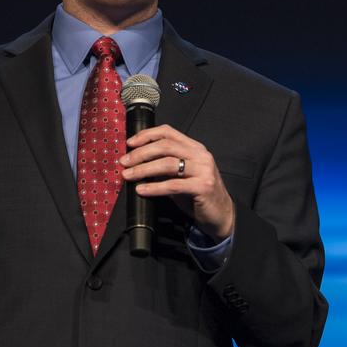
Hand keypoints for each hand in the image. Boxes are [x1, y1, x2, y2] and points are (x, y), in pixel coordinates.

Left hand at [120, 124, 234, 240]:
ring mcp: (203, 170)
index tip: (130, 143)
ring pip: (167, 164)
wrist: (222, 214)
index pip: (168, 132)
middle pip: (165, 146)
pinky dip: (154, 187)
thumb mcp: (182, 175)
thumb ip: (165, 166)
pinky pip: (173, 185)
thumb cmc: (197, 194)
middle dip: (141, 153)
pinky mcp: (203, 187)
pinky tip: (142, 190)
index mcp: (195, 148)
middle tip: (124, 162)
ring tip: (128, 176)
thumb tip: (136, 162)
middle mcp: (200, 155)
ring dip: (143, 169)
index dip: (147, 135)